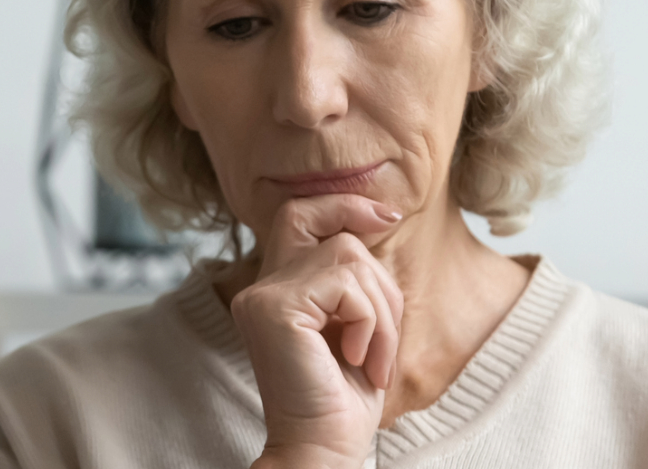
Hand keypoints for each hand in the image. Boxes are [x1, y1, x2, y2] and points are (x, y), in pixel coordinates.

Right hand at [233, 194, 405, 468]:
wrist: (323, 449)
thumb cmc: (343, 400)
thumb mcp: (357, 324)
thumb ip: (354, 278)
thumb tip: (380, 217)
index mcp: (276, 290)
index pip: (299, 214)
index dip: (343, 204)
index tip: (388, 216)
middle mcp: (259, 288)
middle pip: (333, 232)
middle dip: (377, 273)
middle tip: (387, 328)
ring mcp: (263, 297)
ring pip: (350, 257)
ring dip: (381, 312)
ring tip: (373, 359)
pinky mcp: (275, 309)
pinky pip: (347, 284)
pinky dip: (370, 321)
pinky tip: (358, 359)